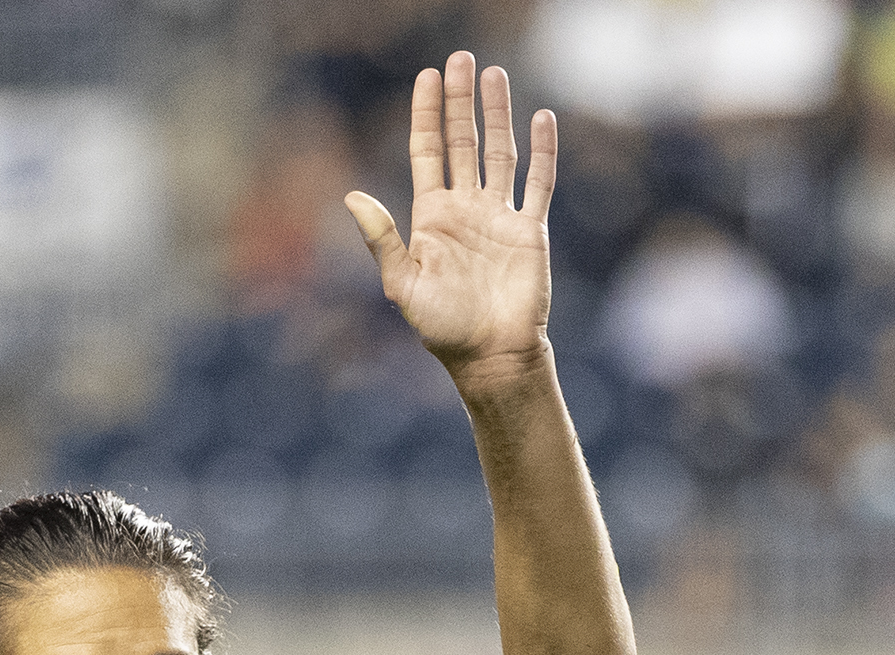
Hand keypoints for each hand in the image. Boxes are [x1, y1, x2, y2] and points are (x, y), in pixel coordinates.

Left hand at [347, 54, 555, 386]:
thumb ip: (381, 239)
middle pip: (463, 142)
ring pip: (499, 152)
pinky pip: (539, 182)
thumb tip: (351, 196)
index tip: (425, 77)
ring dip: (498, 114)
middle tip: (460, 59)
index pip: (428, 152)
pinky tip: (541, 118)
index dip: (426, 115)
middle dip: (460, 102)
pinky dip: (543, 150)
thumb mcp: (402, 283)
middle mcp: (465, 209)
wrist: (489, 355)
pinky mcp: (530, 229)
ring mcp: (499, 215)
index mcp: (431, 217)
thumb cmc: (442, 326)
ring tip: (494, 74)